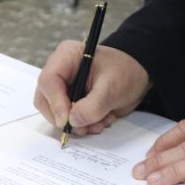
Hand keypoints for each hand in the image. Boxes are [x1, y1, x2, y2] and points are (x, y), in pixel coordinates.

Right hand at [33, 41, 149, 136]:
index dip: (55, 102)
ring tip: (100, 122)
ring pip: (55, 114)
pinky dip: (84, 125)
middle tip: (85, 127)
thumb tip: (72, 121)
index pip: (48, 80)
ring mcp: (64, 88)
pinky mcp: (71, 101)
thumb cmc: (126, 71)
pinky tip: (102, 120)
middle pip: (45, 100)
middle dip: (65, 118)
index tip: (67, 120)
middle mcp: (61, 72)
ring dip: (77, 124)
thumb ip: (93, 105)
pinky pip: (68, 120)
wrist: (139, 75)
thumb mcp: (112, 87)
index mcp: (67, 56)